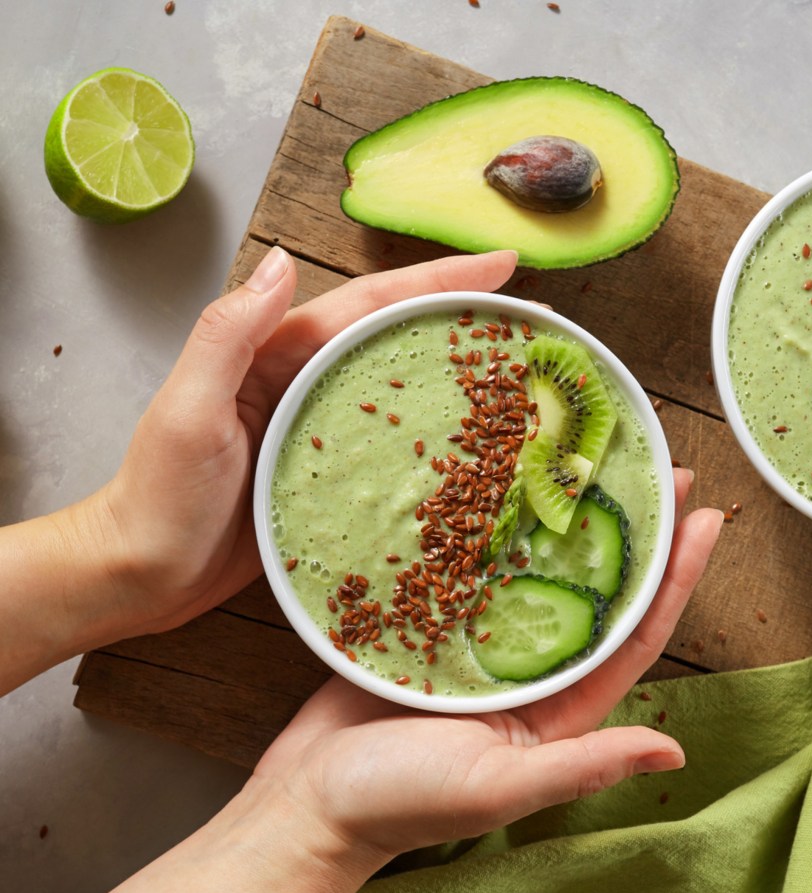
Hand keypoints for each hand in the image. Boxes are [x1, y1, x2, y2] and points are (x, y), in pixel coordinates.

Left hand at [97, 247, 517, 636]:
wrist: (141, 573)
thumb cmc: (158, 496)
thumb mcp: (188, 409)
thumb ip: (229, 332)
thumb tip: (283, 259)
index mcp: (280, 354)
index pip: (371, 303)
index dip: (437, 279)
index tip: (502, 264)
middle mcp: (307, 381)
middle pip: (397, 334)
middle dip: (462, 313)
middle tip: (529, 314)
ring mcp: (321, 427)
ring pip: (401, 386)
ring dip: (456, 370)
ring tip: (517, 370)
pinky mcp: (329, 473)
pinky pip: (392, 442)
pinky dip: (434, 433)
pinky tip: (471, 446)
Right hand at [111, 469, 721, 892]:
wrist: (306, 800)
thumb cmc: (400, 803)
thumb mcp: (497, 787)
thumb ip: (582, 765)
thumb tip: (672, 755)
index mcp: (561, 708)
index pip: (637, 633)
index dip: (677, 576)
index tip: (704, 517)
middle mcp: (533, 669)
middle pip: (599, 590)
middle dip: (637, 534)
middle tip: (664, 469)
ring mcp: (485, 643)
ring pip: (543, 570)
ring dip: (573, 520)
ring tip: (599, 464)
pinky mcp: (437, 623)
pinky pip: (478, 569)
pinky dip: (498, 530)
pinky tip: (509, 485)